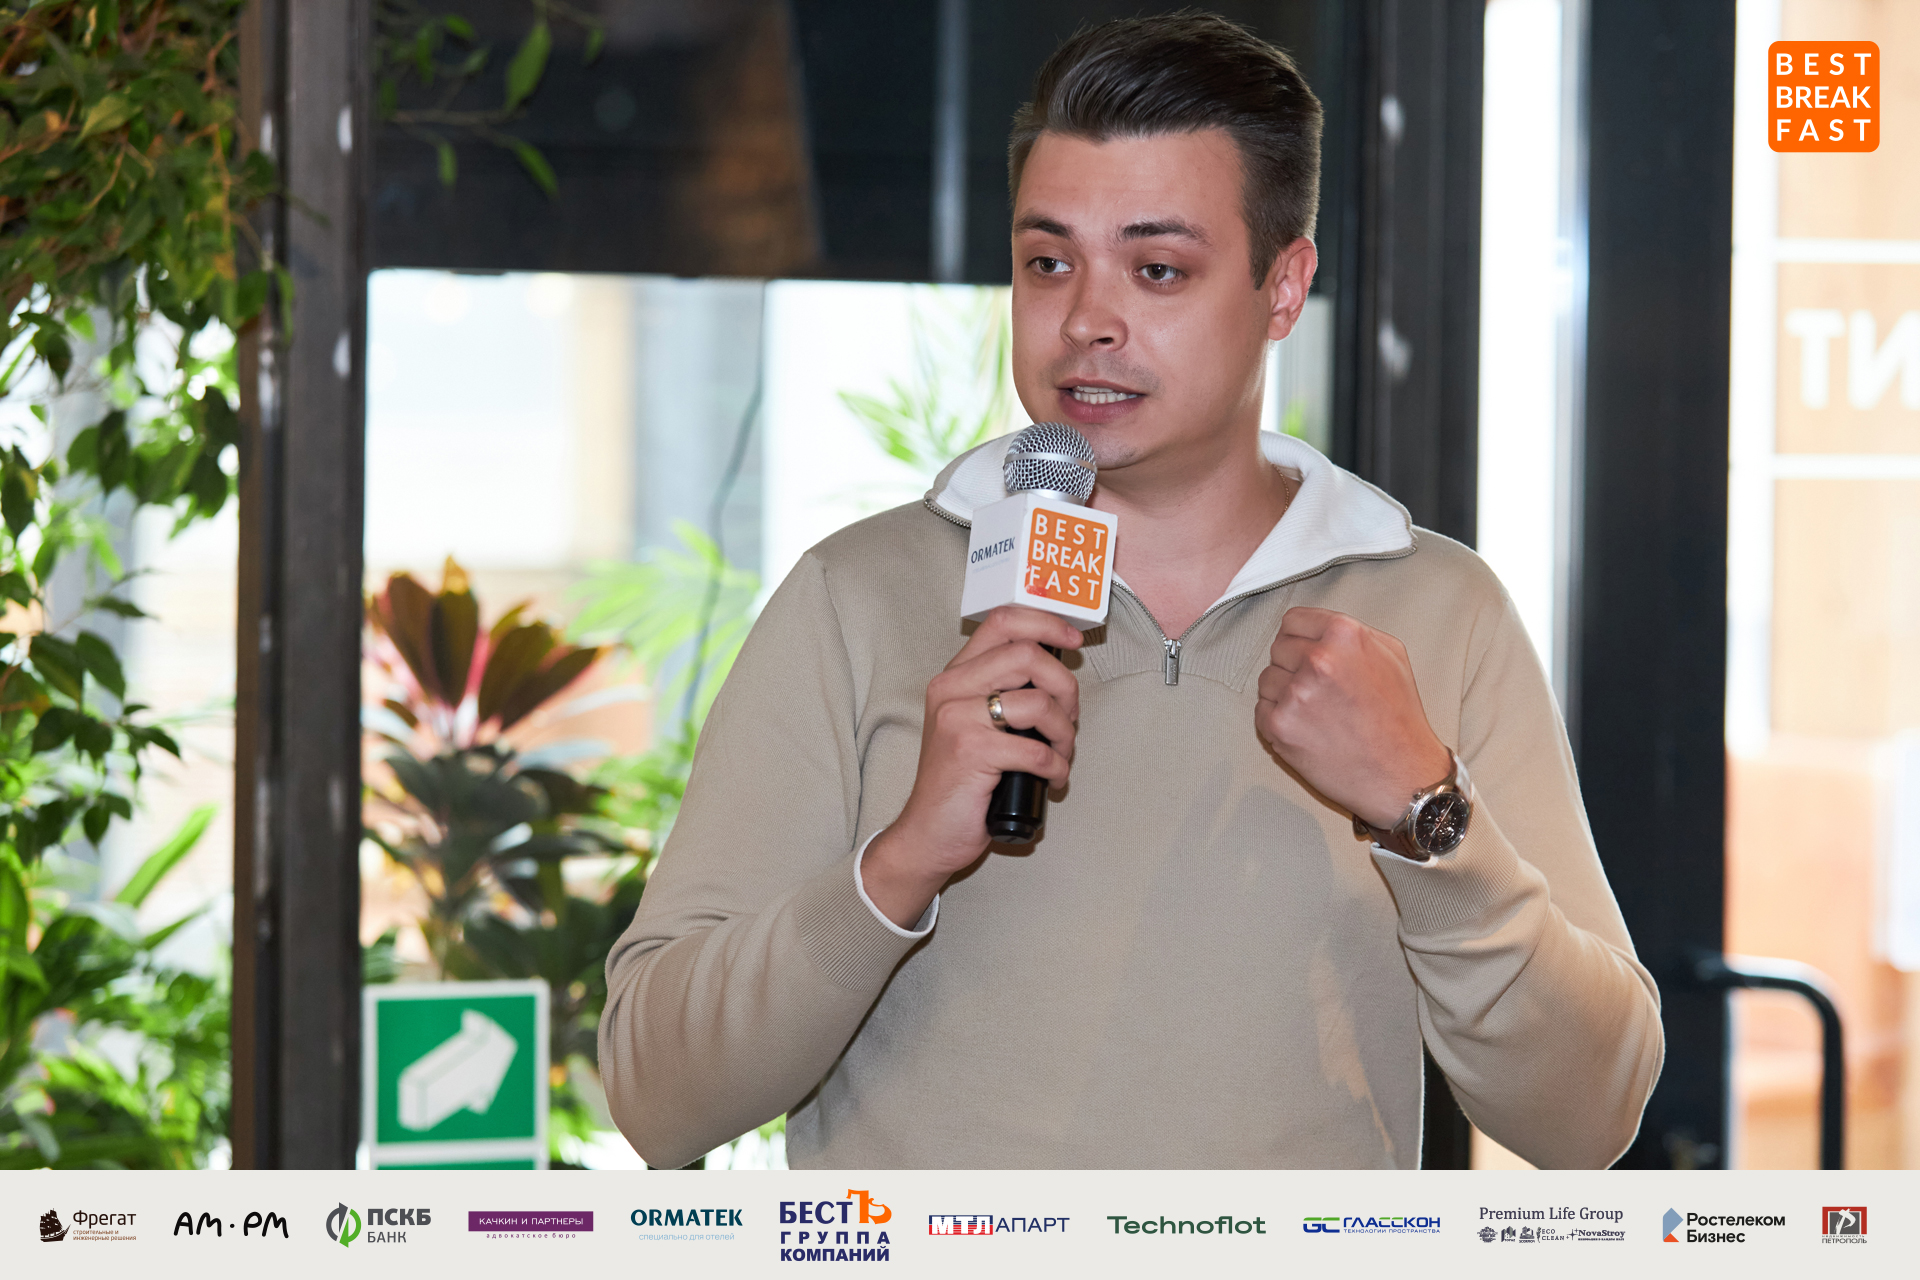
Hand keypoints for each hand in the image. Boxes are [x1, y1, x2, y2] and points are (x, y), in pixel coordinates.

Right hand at [863, 607, 1082, 927]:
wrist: (927, 834)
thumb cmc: (960, 782)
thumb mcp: (974, 725)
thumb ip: (1003, 693)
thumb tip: (1057, 675)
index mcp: (954, 677)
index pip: (1002, 622)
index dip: (1045, 623)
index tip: (1072, 639)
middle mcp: (951, 689)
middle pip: (1027, 654)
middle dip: (1065, 686)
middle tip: (1069, 718)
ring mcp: (958, 719)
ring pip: (1037, 702)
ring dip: (1064, 732)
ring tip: (1061, 755)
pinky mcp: (971, 752)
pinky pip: (1037, 750)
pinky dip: (1057, 767)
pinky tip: (1052, 779)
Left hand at [1255, 607, 1450, 829]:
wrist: (1402, 776)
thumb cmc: (1399, 720)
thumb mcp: (1391, 656)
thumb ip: (1350, 634)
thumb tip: (1318, 628)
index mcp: (1344, 635)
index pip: (1292, 621)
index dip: (1300, 639)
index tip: (1306, 654)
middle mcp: (1318, 660)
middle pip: (1277, 649)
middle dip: (1293, 667)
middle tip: (1320, 691)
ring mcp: (1296, 694)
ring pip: (1266, 680)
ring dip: (1284, 695)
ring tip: (1318, 714)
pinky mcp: (1280, 725)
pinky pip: (1260, 711)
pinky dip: (1278, 722)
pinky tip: (1308, 731)